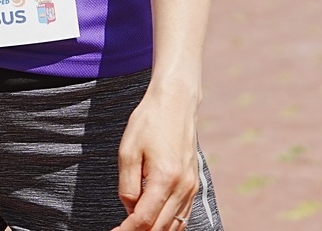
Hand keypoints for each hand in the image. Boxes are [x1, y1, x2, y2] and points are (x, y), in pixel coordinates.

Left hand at [113, 81, 201, 230]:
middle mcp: (182, 187)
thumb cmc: (149, 123)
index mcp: (165, 178)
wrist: (175, 103)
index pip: (144, 219)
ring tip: (133, 228)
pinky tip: (153, 223)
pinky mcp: (194, 185)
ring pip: (174, 226)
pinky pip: (182, 216)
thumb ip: (128, 186)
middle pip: (160, 228)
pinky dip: (168, 225)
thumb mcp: (128, 151)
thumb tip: (129, 211)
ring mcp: (191, 188)